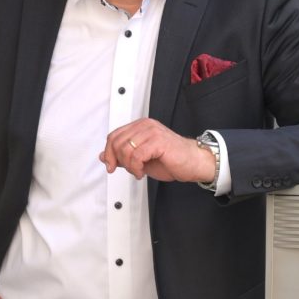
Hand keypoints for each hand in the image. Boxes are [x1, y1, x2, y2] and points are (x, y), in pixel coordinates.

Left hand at [100, 118, 215, 182]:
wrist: (194, 163)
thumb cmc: (172, 160)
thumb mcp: (141, 160)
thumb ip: (123, 156)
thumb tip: (104, 156)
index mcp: (140, 126)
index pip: (114, 135)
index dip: (109, 152)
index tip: (110, 166)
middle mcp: (145, 126)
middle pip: (117, 141)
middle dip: (117, 160)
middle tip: (127, 170)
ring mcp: (152, 132)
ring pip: (125, 149)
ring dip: (128, 165)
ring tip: (137, 171)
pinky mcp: (158, 141)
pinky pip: (136, 155)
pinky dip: (135, 167)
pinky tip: (142, 172)